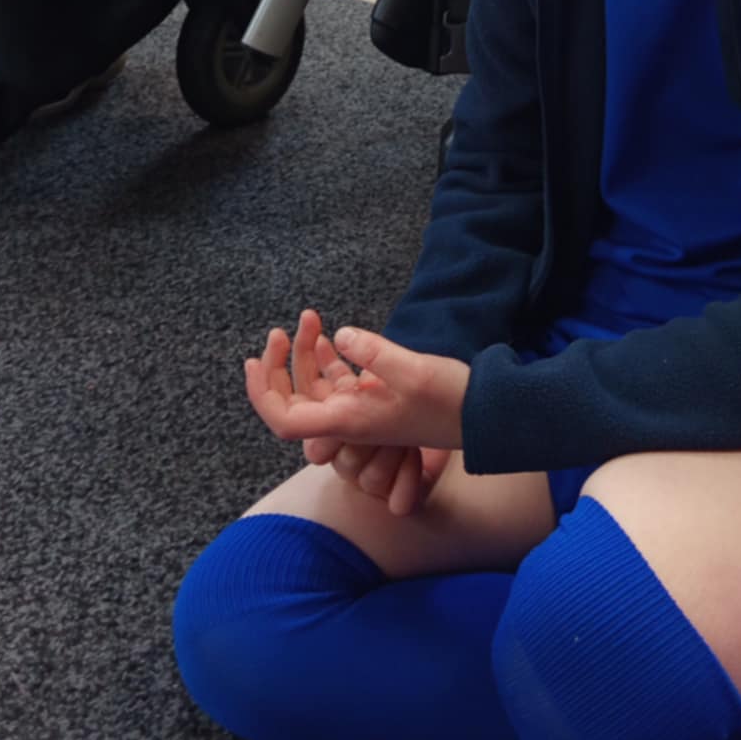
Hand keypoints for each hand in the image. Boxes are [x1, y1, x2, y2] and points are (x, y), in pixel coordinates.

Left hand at [246, 316, 469, 456]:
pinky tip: (329, 335)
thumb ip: (373, 352)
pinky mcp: (376, 398)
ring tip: (309, 319)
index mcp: (348, 420)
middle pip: (291, 401)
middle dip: (279, 366)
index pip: (284, 420)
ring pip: (314, 387)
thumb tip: (339, 336)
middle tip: (280, 331)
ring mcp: (361, 409)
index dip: (261, 394)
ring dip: (305, 355)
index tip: (254, 360)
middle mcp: (348, 420)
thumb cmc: (451, 399)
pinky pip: (337, 381)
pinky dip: (327, 359)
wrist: (486, 416)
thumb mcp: (412, 371)